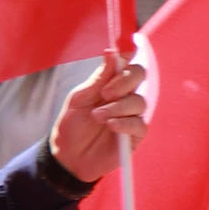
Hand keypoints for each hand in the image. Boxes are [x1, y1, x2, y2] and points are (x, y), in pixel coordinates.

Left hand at [48, 51, 146, 182]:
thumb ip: (98, 79)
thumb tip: (111, 53)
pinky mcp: (136, 134)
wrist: (68, 156)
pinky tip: (111, 126)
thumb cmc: (71, 126)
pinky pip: (140, 124)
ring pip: (139, 101)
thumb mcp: (79, 99)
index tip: (120, 57)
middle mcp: (125, 96)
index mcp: (111, 84)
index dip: (128, 56)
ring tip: (97, 117)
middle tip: (105, 94)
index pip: (127, 64)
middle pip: (140, 76)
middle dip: (123, 82)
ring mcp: (132, 115)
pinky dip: (125, 123)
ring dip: (117, 108)